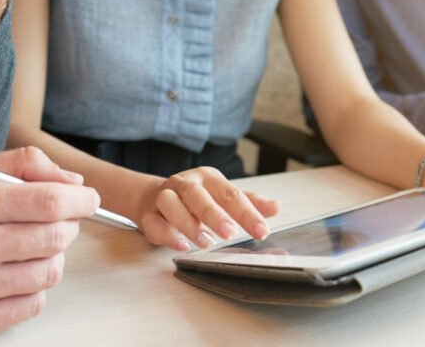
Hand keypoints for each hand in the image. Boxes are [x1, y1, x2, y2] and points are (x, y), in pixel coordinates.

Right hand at [0, 147, 98, 338]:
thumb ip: (22, 166)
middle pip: (55, 238)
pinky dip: (33, 287)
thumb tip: (73, 181)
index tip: (88, 199)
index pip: (49, 203)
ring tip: (28, 246)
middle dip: (67, 225)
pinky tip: (12, 273)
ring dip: (51, 256)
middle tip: (55, 220)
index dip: (80, 200)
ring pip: (49, 272)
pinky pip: (32, 305)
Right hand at [132, 167, 280, 251]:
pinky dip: (167, 234)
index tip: (261, 230)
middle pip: (198, 196)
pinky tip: (181, 245)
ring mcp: (164, 197)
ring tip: (206, 242)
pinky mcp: (148, 214)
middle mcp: (185, 184)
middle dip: (215, 215)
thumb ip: (249, 203)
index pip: (231, 194)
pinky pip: (154, 222)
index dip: (247, 213)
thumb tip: (275, 207)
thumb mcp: (224, 197)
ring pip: (172, 205)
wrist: (154, 197)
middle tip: (231, 233)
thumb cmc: (196, 199)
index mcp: (208, 179)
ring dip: (189, 224)